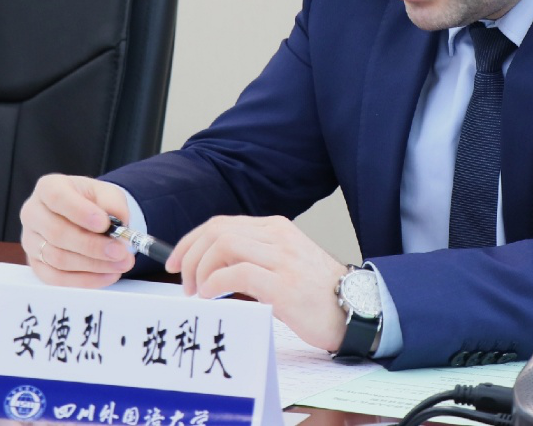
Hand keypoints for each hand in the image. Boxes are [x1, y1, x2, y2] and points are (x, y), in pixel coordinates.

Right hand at [19, 174, 135, 287]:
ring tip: (122, 263)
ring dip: (93, 264)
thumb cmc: (94, 202)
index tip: (104, 224)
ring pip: (58, 258)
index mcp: (49, 187)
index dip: (80, 212)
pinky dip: (85, 279)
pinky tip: (108, 275)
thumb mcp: (108, 193)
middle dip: (92, 245)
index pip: (57, 198)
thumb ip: (114, 204)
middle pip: (57, 233)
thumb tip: (118, 222)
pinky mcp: (36, 264)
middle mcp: (33, 213)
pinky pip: (56, 278)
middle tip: (120, 251)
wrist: (87, 216)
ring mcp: (30, 240)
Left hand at [167, 215, 347, 352]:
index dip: (191, 241)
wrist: (355, 310)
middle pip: (218, 230)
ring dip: (200, 270)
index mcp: (278, 229)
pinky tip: (213, 297)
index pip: (222, 223)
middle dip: (190, 255)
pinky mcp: (283, 284)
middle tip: (185, 282)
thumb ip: (254, 258)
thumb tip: (210, 269)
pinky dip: (215, 284)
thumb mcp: (285, 264)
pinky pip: (236, 273)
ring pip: (223, 245)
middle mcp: (279, 237)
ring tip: (199, 292)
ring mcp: (283, 258)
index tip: (176, 262)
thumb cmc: (318, 295)